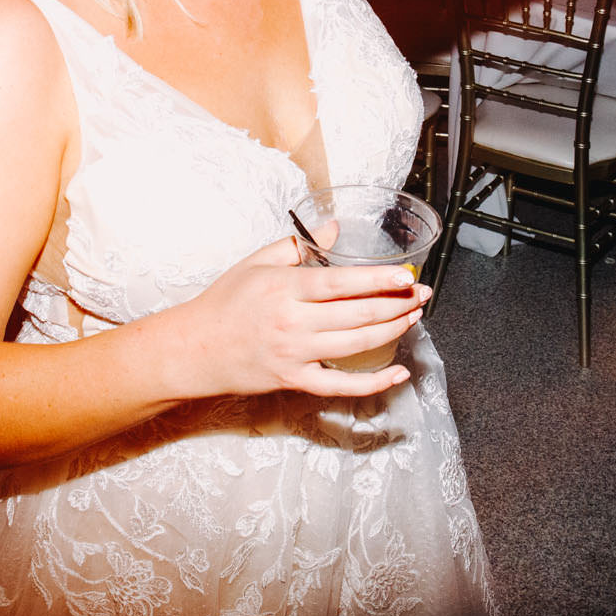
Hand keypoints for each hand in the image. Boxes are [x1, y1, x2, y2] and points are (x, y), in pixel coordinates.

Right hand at [180, 232, 431, 398]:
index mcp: (284, 289)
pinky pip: (341, 386)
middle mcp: (292, 323)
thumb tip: (334, 229)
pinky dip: (373, 382)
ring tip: (413, 317)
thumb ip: (298, 245)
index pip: (341, 284)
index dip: (378, 280)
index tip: (406, 275)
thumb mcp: (256, 262)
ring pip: (356, 346)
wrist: (194, 349)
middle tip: (421, 293)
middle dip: (397, 304)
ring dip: (392, 331)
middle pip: (357, 315)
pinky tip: (398, 373)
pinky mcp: (295, 380)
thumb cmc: (224, 302)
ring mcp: (295, 355)